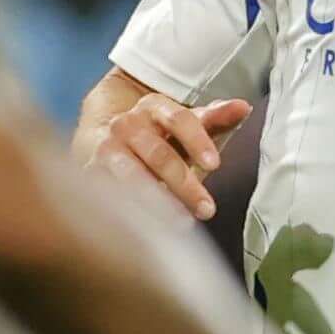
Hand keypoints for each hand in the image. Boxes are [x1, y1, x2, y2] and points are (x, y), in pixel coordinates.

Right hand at [82, 91, 251, 222]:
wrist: (102, 137)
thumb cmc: (158, 136)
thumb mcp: (187, 125)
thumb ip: (215, 119)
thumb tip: (243, 106)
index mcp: (155, 106)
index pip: (181, 120)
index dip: (197, 142)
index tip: (214, 165)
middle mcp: (128, 123)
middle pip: (159, 153)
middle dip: (185, 183)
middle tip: (208, 209)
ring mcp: (107, 148)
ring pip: (132, 174)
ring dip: (157, 199)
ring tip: (180, 221)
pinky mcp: (91, 172)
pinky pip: (112, 192)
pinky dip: (131, 209)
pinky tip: (148, 227)